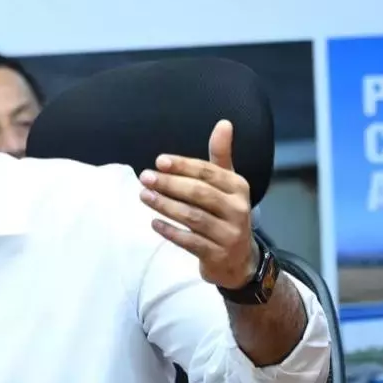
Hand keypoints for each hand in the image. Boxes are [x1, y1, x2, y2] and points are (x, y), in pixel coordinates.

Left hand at [138, 120, 257, 288]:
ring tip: (144, 196)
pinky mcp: (218, 255)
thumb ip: (221, 155)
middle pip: (199, 193)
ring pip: (193, 217)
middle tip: (145, 177)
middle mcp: (238, 209)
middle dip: (170, 184)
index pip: (208, 172)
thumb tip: (224, 123)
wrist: (239, 259)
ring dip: (166, 206)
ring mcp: (229, 234)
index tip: (159, 161)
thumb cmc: (226, 213)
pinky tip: (154, 223)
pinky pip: (190, 242)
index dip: (183, 166)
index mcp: (238, 187)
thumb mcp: (227, 184)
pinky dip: (171, 232)